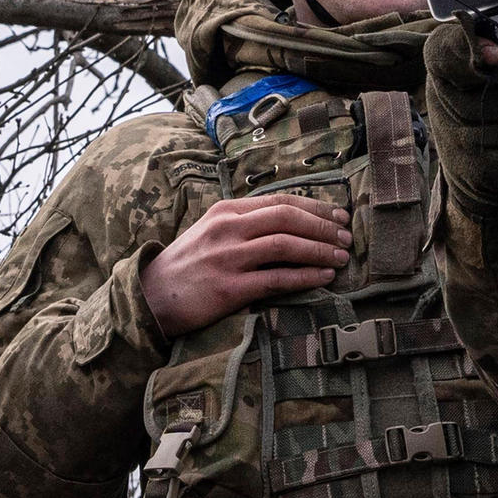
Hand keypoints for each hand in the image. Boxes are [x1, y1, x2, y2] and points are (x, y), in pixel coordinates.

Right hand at [139, 195, 351, 337]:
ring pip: (286, 245)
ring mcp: (228, 258)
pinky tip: (324, 277)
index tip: (338, 214)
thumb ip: (244, 222)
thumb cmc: (186, 265)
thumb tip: (290, 222)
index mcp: (225, 211)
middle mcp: (228, 229)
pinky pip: (277, 279)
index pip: (279, 200)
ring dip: (320, 249)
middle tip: (346, 235)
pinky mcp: (230, 288)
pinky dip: (305, 276)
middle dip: (323, 225)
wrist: (151, 297)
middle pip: (287, 217)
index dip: (315, 206)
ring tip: (341, 256)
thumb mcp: (210, 231)